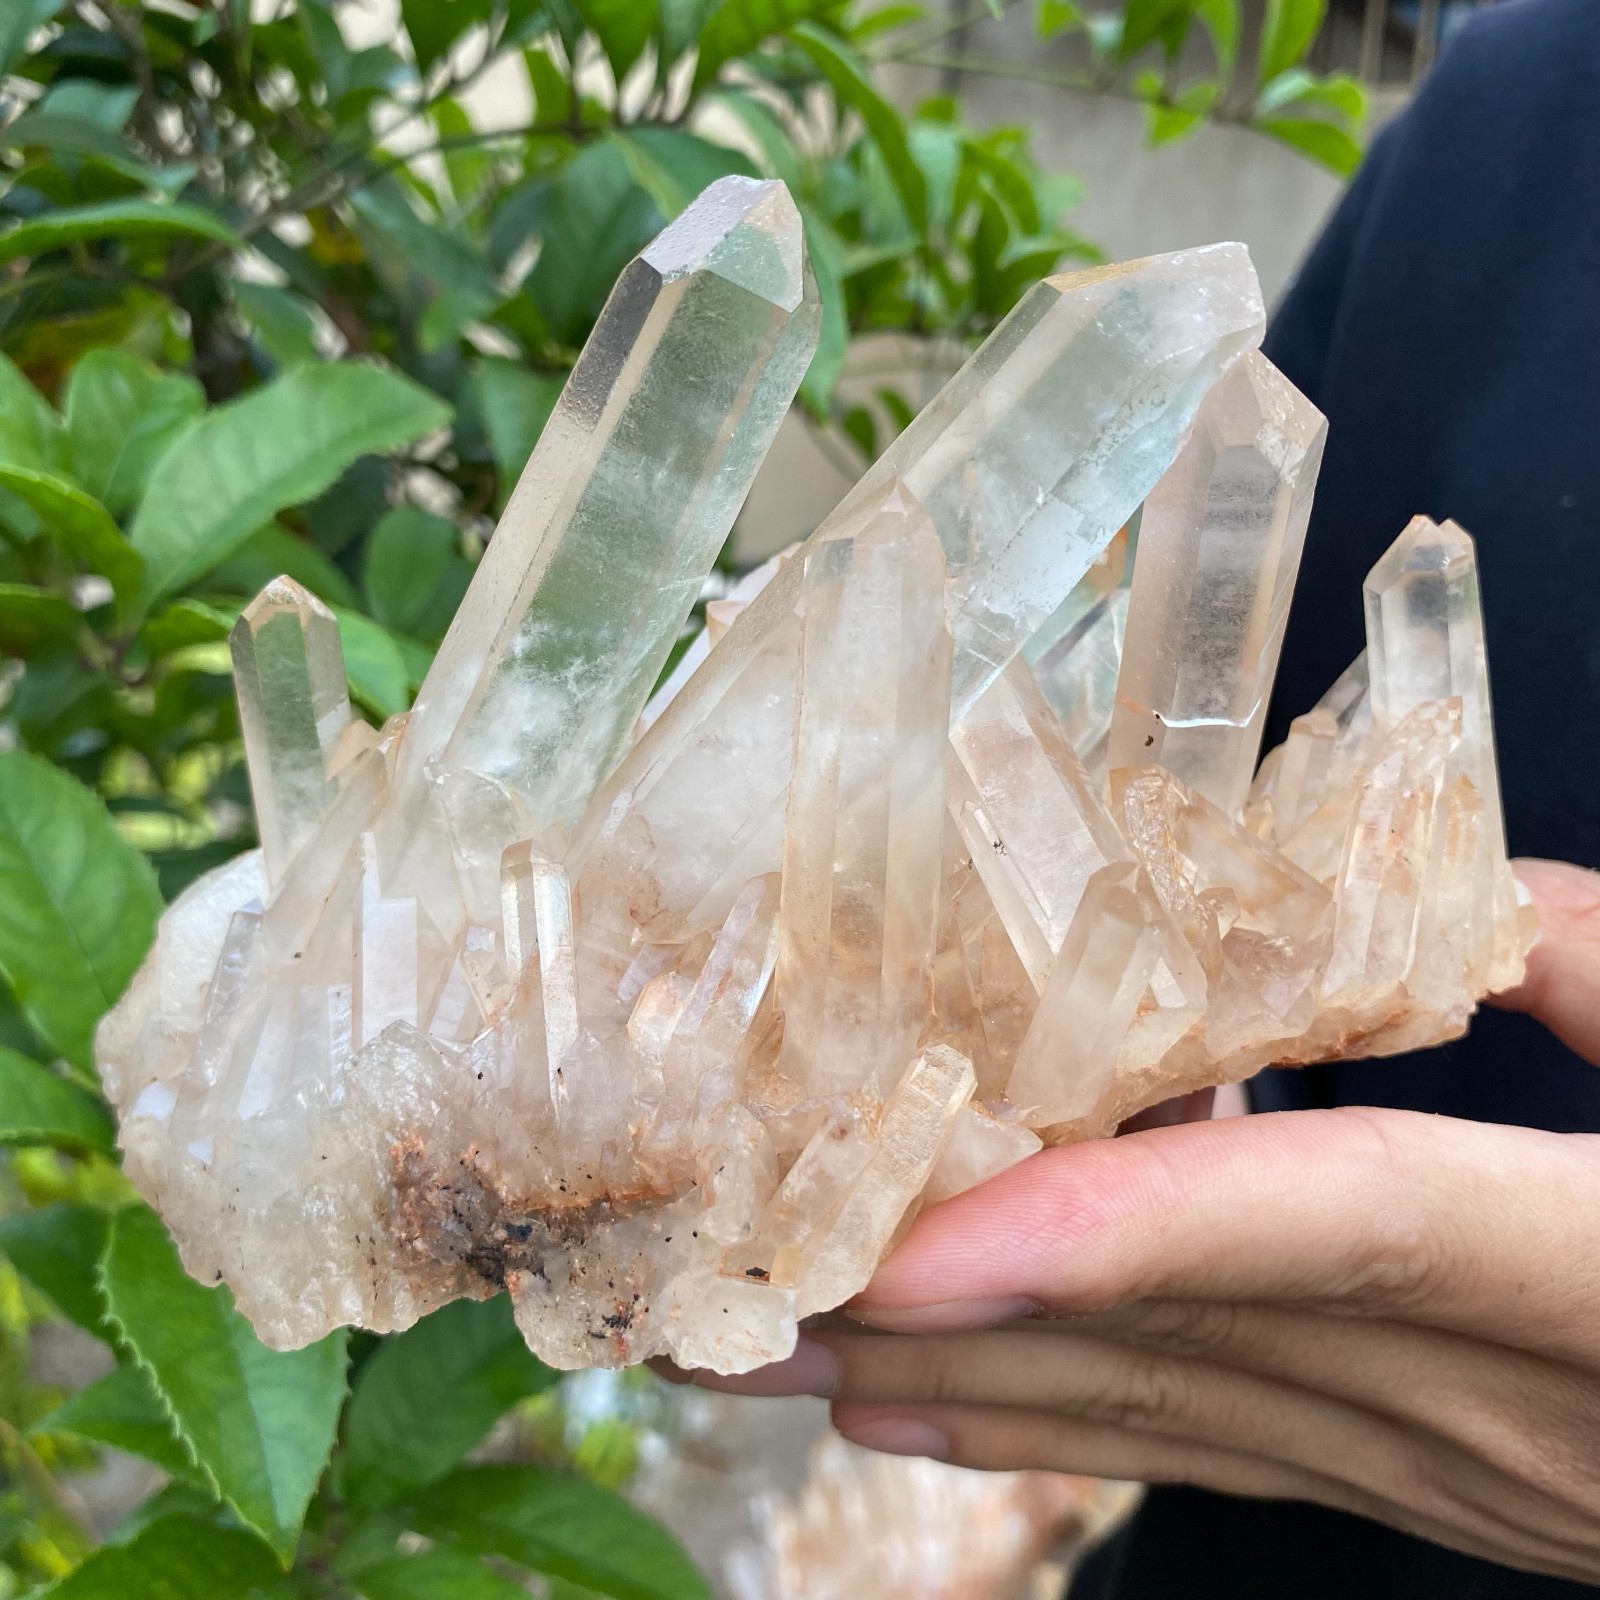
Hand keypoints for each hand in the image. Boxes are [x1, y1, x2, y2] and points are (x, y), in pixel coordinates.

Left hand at [682, 859, 1599, 1581]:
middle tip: (721, 1300)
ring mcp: (1456, 1464)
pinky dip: (1045, 1431)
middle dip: (940, 1324)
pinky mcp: (1433, 1485)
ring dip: (947, 1390)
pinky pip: (1206, 1456)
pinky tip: (907, 1414)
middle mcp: (1504, 1398)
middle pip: (1186, 1342)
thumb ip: (1598, 964)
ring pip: (1164, 1421)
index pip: (1334, 1226)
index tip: (920, 1244)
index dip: (1121, 1233)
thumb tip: (1441, 884)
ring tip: (756, 1360)